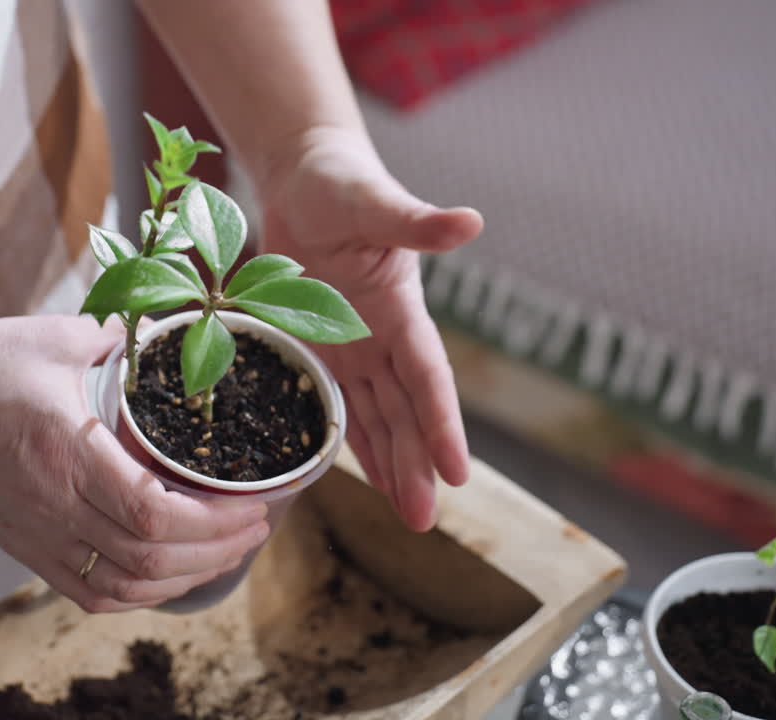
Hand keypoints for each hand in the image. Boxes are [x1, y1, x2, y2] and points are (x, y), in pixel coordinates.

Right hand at [0, 316, 269, 611]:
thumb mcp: (51, 336)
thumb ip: (115, 338)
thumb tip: (161, 335)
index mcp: (66, 448)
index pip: (152, 511)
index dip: (214, 520)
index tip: (252, 503)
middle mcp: (53, 502)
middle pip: (151, 555)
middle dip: (218, 550)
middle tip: (256, 527)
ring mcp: (36, 532)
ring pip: (124, 584)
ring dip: (184, 578)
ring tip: (224, 554)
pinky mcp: (22, 546)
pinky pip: (87, 591)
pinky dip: (136, 594)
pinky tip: (166, 576)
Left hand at [256, 126, 483, 531]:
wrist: (304, 176)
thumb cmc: (340, 182)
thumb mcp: (373, 201)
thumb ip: (415, 221)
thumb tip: (470, 222)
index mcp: (401, 310)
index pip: (427, 378)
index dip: (442, 425)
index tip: (458, 474)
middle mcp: (383, 336)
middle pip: (406, 412)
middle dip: (417, 465)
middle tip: (424, 521)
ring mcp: (354, 345)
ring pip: (380, 417)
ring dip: (393, 464)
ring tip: (409, 515)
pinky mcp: (323, 345)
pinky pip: (343, 401)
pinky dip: (354, 438)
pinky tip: (366, 476)